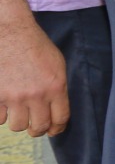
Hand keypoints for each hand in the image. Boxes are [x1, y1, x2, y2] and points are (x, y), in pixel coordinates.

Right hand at [0, 16, 68, 136]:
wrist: (11, 33)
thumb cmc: (35, 46)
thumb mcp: (56, 65)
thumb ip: (57, 88)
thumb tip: (56, 110)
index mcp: (56, 86)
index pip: (60, 119)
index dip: (57, 129)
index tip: (53, 131)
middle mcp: (36, 94)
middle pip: (39, 127)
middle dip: (37, 130)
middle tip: (34, 127)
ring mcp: (14, 96)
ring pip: (17, 126)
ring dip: (18, 121)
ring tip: (17, 110)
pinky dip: (1, 114)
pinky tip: (3, 103)